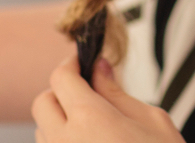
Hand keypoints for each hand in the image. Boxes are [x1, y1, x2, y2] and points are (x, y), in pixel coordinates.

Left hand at [32, 55, 184, 142]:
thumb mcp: (151, 121)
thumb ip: (117, 92)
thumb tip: (99, 68)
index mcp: (89, 118)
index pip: (61, 78)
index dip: (70, 64)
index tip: (81, 61)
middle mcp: (65, 141)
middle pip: (42, 103)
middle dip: (60, 91)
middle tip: (85, 89)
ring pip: (43, 131)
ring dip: (58, 120)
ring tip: (91, 123)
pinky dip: (62, 142)